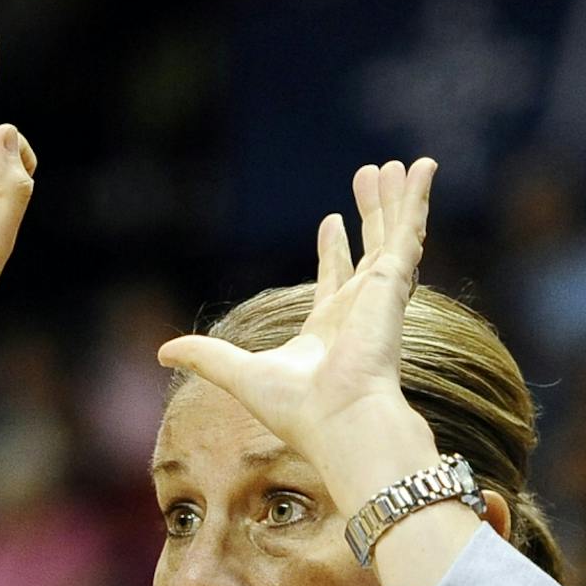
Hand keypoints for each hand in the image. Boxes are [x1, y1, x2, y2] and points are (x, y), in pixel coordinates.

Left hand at [157, 158, 439, 508]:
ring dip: (397, 201)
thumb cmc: (298, 409)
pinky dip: (416, 200)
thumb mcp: (238, 373)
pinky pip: (409, 230)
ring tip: (402, 165)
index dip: (335, 250)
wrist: (341, 420)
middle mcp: (361, 310)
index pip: (336, 280)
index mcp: (329, 331)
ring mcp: (381, 296)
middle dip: (371, 215)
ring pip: (395, 236)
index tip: (332, 221)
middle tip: (371, 178)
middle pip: (369, 251)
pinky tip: (423, 167)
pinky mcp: (394, 282)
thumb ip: (205, 357)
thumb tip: (162, 352)